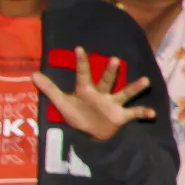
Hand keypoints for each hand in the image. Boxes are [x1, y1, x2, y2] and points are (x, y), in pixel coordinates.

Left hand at [31, 47, 156, 141]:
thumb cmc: (77, 116)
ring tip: (146, 80)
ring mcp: (112, 104)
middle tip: (115, 60)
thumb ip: (49, 89)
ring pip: (124, 94)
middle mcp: (102, 94)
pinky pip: (133, 113)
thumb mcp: (62, 103)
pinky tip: (152, 114)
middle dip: (111, 72)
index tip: (79, 48)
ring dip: (134, 88)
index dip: (81, 63)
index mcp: (86, 90)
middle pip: (107, 81)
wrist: (90, 135)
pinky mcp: (121, 116)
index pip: (83, 75)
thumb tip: (32, 74)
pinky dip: (142, 113)